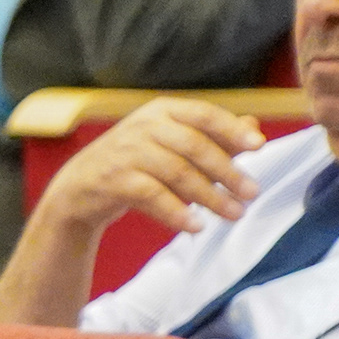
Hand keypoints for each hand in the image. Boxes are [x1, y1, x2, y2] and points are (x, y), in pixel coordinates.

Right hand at [36, 96, 263, 240]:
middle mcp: (143, 127)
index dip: (232, 130)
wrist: (79, 187)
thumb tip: (254, 130)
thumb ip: (212, 137)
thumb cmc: (136, 163)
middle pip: (194, 146)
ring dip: (209, 197)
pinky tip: (195, 227)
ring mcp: (126, 153)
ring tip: (233, 214)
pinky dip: (176, 213)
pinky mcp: (112, 181)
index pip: (204, 115)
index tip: (259, 148)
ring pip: (177, 173)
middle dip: (227, 172)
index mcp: (162, 111)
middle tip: (252, 193)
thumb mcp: (172, 144)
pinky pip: (152, 196)